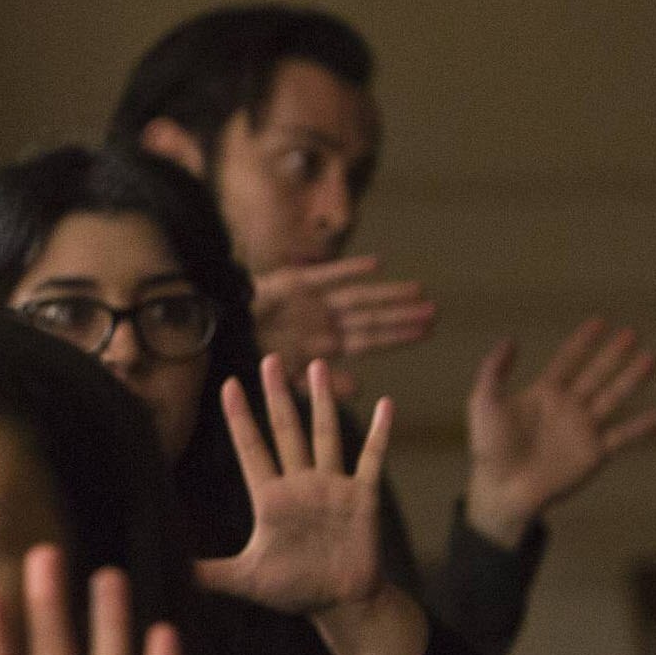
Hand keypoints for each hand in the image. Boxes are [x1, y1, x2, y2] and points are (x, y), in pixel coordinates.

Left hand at [195, 357, 394, 617]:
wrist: (339, 604)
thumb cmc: (293, 589)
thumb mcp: (244, 579)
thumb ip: (208, 573)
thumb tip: (168, 571)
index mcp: (270, 498)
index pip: (251, 448)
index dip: (240, 418)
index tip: (229, 384)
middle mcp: (300, 484)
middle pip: (286, 430)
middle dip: (278, 395)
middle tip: (271, 358)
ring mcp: (332, 487)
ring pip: (325, 434)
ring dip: (323, 402)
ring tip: (318, 366)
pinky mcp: (362, 498)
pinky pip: (371, 459)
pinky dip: (380, 433)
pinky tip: (385, 404)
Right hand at [251, 257, 435, 376]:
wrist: (221, 335)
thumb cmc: (251, 359)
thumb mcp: (289, 379)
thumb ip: (322, 385)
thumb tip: (360, 390)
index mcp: (326, 344)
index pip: (370, 339)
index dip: (398, 335)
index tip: (427, 332)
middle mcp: (325, 321)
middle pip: (371, 318)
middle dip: (401, 315)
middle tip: (434, 312)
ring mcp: (314, 301)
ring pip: (359, 297)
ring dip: (387, 294)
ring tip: (418, 290)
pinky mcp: (296, 283)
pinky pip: (329, 275)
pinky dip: (351, 269)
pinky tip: (376, 265)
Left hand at [462, 320, 655, 542]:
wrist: (500, 490)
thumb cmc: (489, 448)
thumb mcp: (484, 404)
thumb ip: (494, 371)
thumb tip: (511, 339)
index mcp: (544, 394)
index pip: (568, 361)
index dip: (582, 342)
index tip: (600, 321)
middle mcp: (568, 408)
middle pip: (596, 374)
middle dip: (613, 354)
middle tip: (632, 332)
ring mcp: (583, 429)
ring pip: (613, 397)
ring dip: (632, 378)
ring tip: (651, 358)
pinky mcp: (593, 453)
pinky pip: (622, 436)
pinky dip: (641, 427)